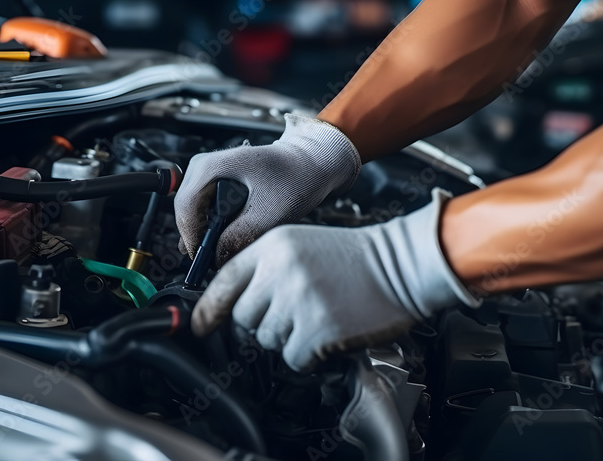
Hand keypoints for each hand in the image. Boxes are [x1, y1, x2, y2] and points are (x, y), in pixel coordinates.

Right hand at [175, 113, 360, 265]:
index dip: (191, 237)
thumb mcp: (270, 212)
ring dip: (206, 232)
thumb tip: (218, 257)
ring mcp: (208, 172)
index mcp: (213, 165)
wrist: (310, 162)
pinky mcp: (215, 180)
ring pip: (193, 210)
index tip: (202, 258)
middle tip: (213, 260)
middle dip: (198, 237)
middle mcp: (205, 165)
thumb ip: (241, 236)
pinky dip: (212, 224)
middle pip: (185, 210)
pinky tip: (226, 237)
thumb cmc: (295, 176)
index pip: (186, 207)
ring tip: (224, 249)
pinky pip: (202, 207)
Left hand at [191, 189, 479, 371]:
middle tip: (293, 314)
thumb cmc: (357, 257)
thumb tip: (234, 303)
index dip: (207, 308)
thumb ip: (266, 268)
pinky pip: (293, 357)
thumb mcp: (302, 245)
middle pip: (243, 316)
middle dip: (263, 322)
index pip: (223, 281)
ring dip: (289, 337)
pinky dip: (308, 355)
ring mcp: (299, 300)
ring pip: (268, 339)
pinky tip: (327, 333)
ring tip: (317, 316)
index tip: (200, 325)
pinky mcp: (318, 328)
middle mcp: (280, 271)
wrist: (402, 264)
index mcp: (273, 246)